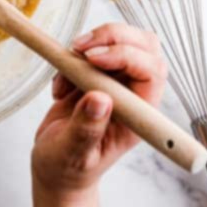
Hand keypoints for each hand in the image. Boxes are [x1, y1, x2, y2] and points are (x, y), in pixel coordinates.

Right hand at [31, 24, 167, 206]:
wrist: (55, 169)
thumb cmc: (68, 170)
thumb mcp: (73, 154)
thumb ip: (86, 129)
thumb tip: (99, 100)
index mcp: (139, 117)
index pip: (151, 71)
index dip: (126, 56)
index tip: (92, 58)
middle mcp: (133, 96)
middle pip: (144, 46)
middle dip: (112, 37)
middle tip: (80, 48)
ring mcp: (116, 85)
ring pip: (121, 41)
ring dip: (89, 47)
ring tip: (65, 74)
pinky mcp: (97, 78)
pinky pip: (91, 51)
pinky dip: (71, 61)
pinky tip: (60, 89)